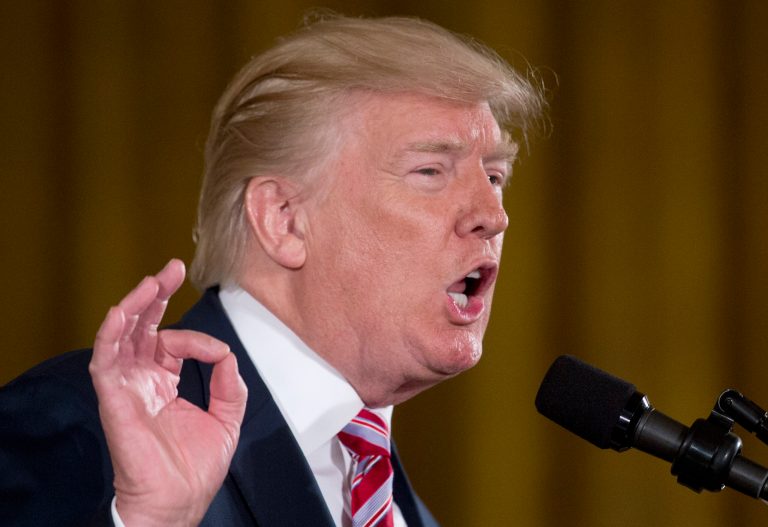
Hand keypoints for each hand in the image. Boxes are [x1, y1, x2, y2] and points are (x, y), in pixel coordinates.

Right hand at [89, 259, 247, 526]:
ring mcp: (126, 388)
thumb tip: (227, 353)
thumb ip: (230, 384)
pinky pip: (105, 360)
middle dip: (156, 296)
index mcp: (165, 384)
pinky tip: (122, 311)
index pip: (173, 343)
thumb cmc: (194, 470)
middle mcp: (142, 381)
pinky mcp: (114, 399)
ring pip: (123, 336)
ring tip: (152, 281)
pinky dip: (111, 334)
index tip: (218, 350)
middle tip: (171, 269)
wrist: (178, 503)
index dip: (197, 338)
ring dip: (136, 306)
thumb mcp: (227, 419)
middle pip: (143, 329)